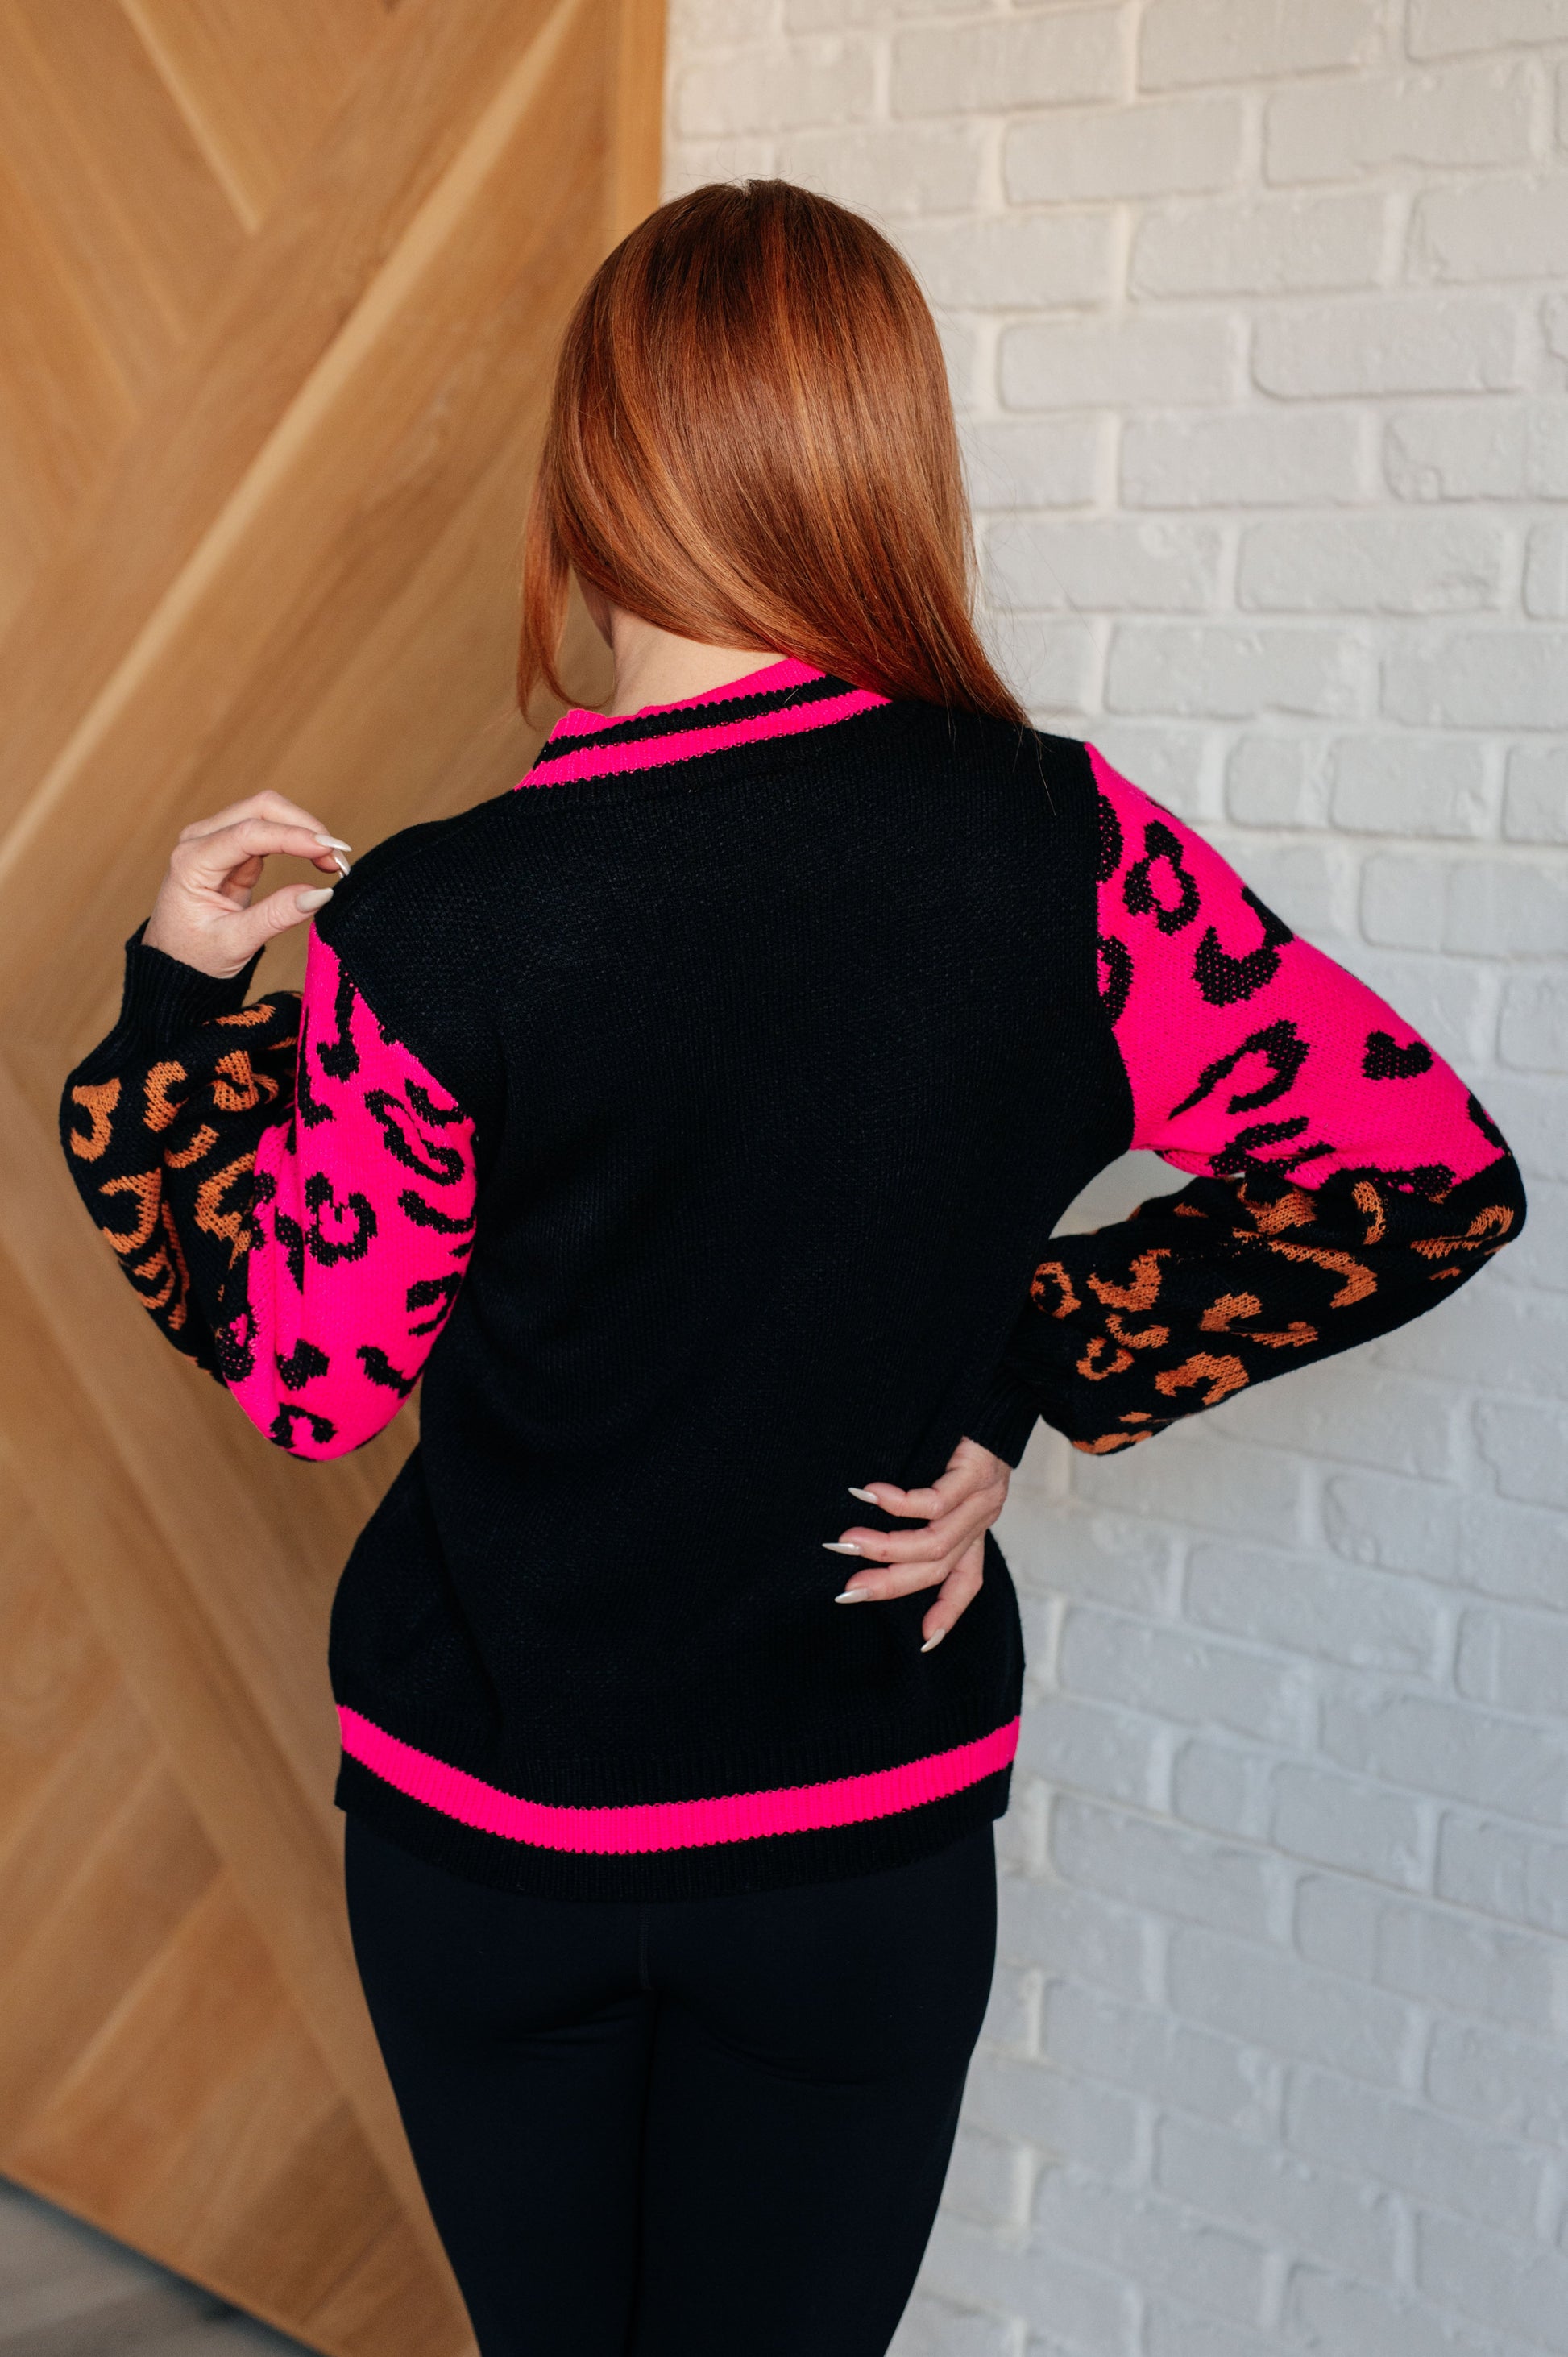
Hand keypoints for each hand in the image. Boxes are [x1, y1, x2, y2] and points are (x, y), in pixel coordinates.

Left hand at [142, 791, 351, 978]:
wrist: (175, 961)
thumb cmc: (195, 955)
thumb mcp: (235, 942)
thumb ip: (276, 917)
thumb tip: (322, 893)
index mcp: (191, 862)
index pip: (248, 834)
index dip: (293, 837)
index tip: (330, 851)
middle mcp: (200, 840)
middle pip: (260, 809)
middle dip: (304, 826)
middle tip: (338, 857)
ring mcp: (216, 839)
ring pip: (268, 813)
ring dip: (304, 830)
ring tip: (332, 862)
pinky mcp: (233, 846)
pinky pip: (270, 830)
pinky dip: (298, 839)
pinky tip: (317, 859)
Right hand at [825, 1436, 1010, 1652]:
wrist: (1002, 1384)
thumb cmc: (962, 1427)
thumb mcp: (944, 1476)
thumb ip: (923, 1508)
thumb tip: (869, 1527)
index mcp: (976, 1527)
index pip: (967, 1581)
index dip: (948, 1613)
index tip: (924, 1642)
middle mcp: (981, 1519)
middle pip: (938, 1571)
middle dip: (890, 1585)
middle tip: (848, 1591)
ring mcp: (982, 1499)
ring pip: (934, 1544)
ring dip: (886, 1548)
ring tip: (847, 1543)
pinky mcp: (977, 1473)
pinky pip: (935, 1502)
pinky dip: (897, 1505)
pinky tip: (868, 1495)